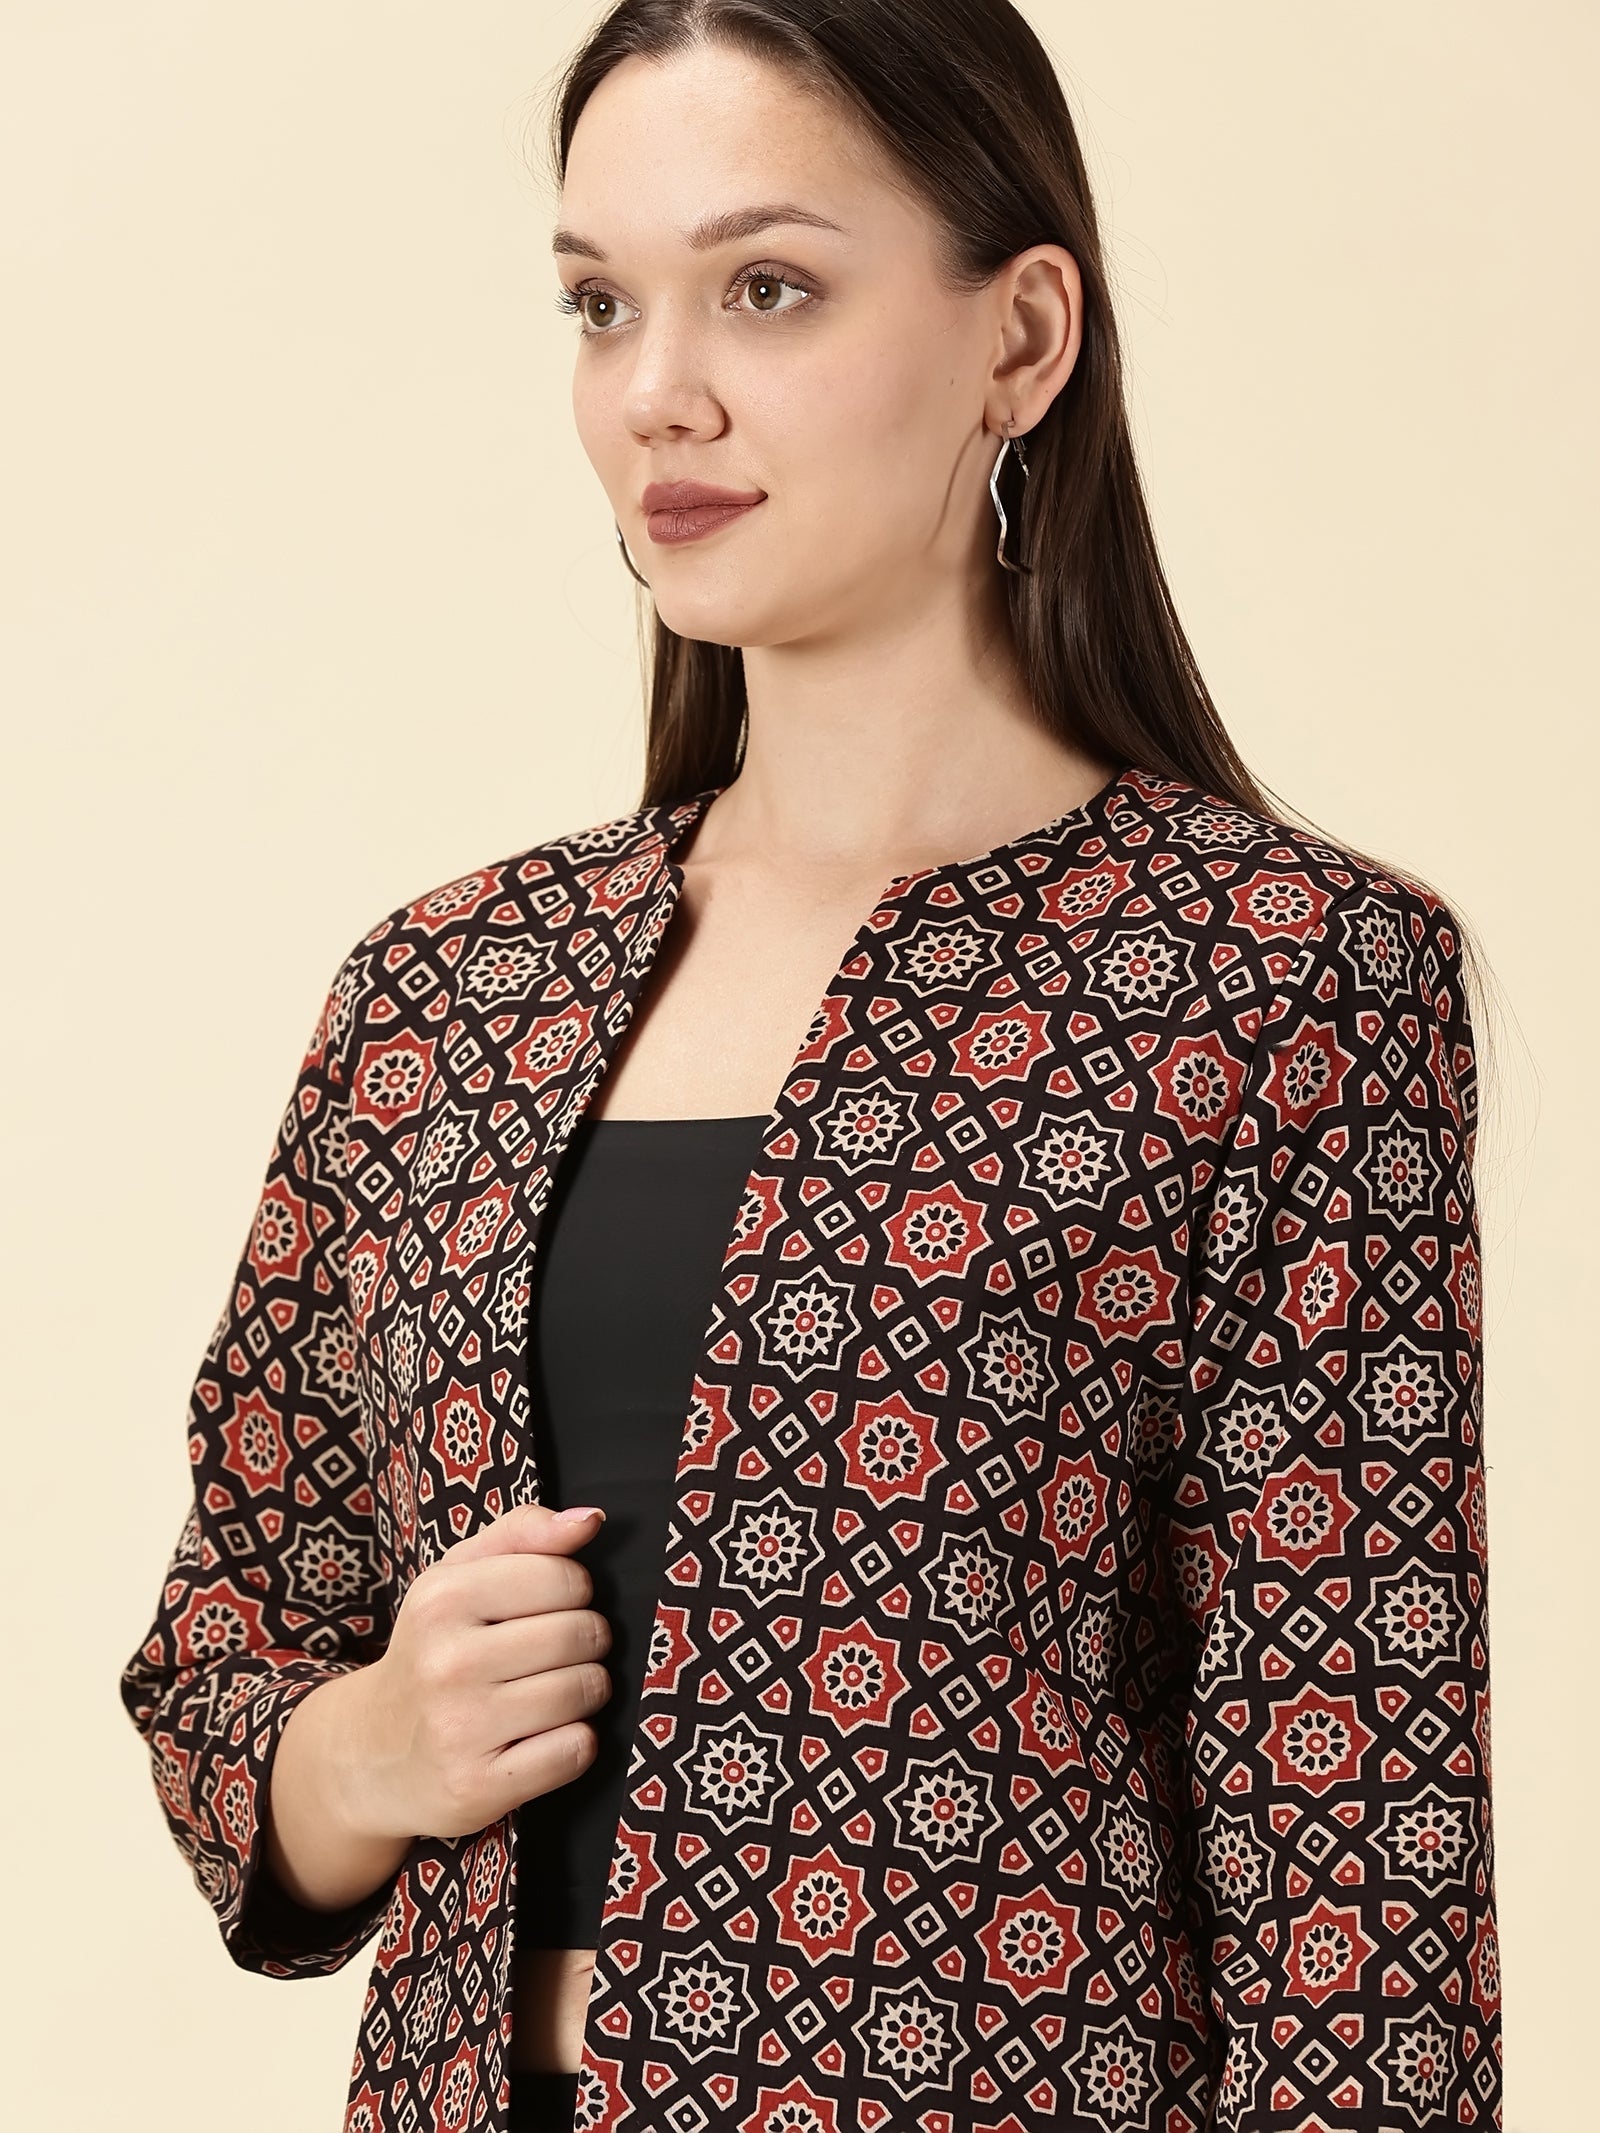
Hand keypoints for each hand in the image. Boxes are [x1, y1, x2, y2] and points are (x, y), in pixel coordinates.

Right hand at [343, 1502, 612, 1844]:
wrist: (369, 1753)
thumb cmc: (434, 1649)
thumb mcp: (458, 1576)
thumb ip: (524, 1532)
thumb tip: (591, 1520)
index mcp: (442, 1598)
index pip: (566, 1576)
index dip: (573, 1591)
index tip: (549, 1607)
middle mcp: (446, 1662)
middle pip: (583, 1634)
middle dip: (586, 1642)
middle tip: (554, 1654)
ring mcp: (460, 1729)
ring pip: (584, 1691)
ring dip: (586, 1692)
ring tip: (551, 1693)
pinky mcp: (477, 1787)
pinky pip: (575, 1750)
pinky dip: (575, 1743)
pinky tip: (542, 1737)